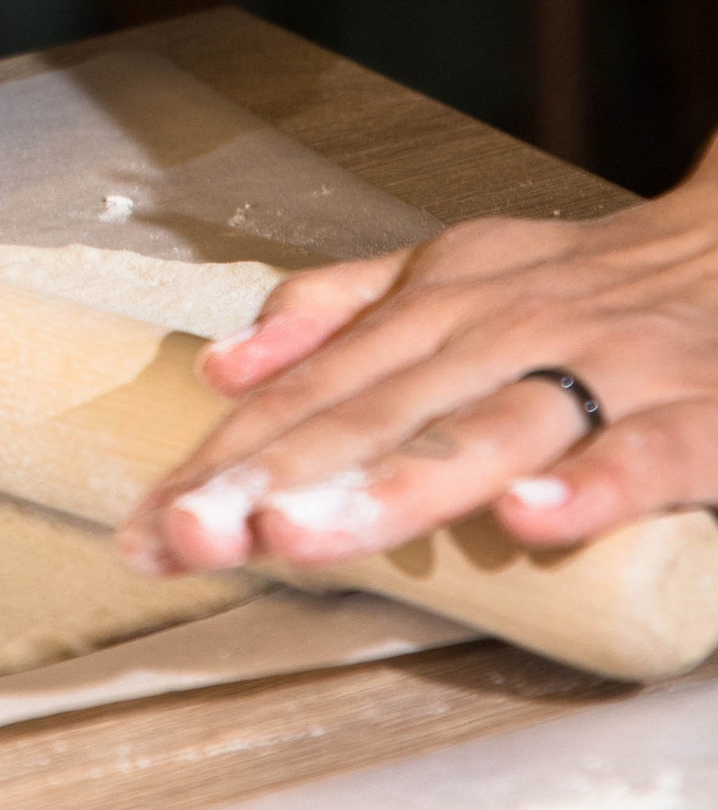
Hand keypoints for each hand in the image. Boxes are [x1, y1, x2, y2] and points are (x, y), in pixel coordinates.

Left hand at [118, 151, 717, 576]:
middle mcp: (502, 334)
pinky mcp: (694, 416)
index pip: (309, 393)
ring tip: (303, 535)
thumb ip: (334, 313)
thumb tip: (217, 366)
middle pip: (374, 413)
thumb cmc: (582, 281)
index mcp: (435, 308)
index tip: (147, 526)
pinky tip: (529, 522)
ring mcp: (596, 371)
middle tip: (192, 536)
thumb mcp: (448, 273)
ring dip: (393, 485)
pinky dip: (589, 486)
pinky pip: (639, 454)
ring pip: (485, 431)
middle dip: (274, 480)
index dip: (224, 459)